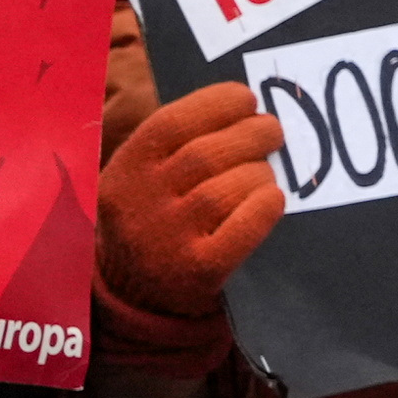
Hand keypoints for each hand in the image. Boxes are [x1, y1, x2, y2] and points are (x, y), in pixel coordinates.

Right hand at [101, 81, 286, 322]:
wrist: (131, 298)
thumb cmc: (152, 222)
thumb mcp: (141, 181)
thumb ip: (177, 146)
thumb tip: (243, 110)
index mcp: (125, 172)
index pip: (171, 123)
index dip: (216, 104)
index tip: (246, 99)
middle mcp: (140, 204)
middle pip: (206, 154)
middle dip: (251, 135)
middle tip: (272, 131)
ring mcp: (166, 240)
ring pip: (226, 189)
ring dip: (259, 173)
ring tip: (267, 172)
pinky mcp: (197, 272)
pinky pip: (241, 231)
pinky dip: (263, 209)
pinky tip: (272, 201)